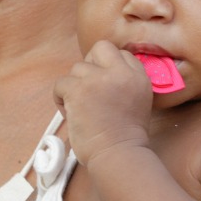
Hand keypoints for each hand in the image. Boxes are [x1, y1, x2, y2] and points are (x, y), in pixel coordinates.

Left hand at [54, 41, 152, 164]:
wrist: (118, 153)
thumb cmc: (126, 136)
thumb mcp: (140, 101)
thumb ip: (126, 82)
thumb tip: (102, 73)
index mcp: (138, 76)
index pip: (122, 54)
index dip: (109, 67)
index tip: (105, 85)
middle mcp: (120, 72)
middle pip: (100, 48)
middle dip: (92, 64)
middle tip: (89, 86)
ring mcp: (97, 79)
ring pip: (77, 67)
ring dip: (75, 86)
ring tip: (80, 106)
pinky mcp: (78, 89)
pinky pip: (61, 83)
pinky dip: (61, 98)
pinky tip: (71, 112)